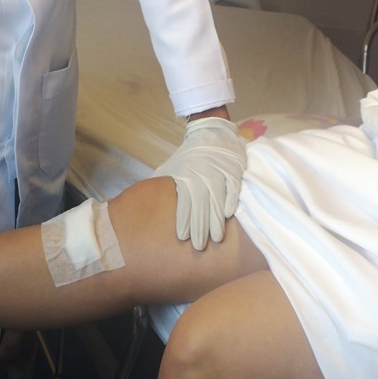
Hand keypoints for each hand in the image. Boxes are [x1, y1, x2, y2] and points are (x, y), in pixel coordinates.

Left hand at [153, 116, 246, 249]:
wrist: (210, 131)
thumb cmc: (189, 155)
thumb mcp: (172, 167)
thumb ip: (162, 183)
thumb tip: (143, 198)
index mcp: (185, 177)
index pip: (184, 203)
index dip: (183, 220)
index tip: (182, 237)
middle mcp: (202, 176)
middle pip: (200, 206)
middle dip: (199, 227)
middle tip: (199, 247)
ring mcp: (219, 173)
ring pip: (217, 199)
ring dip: (216, 220)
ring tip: (216, 239)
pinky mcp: (233, 170)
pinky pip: (233, 187)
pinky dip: (231, 200)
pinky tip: (228, 215)